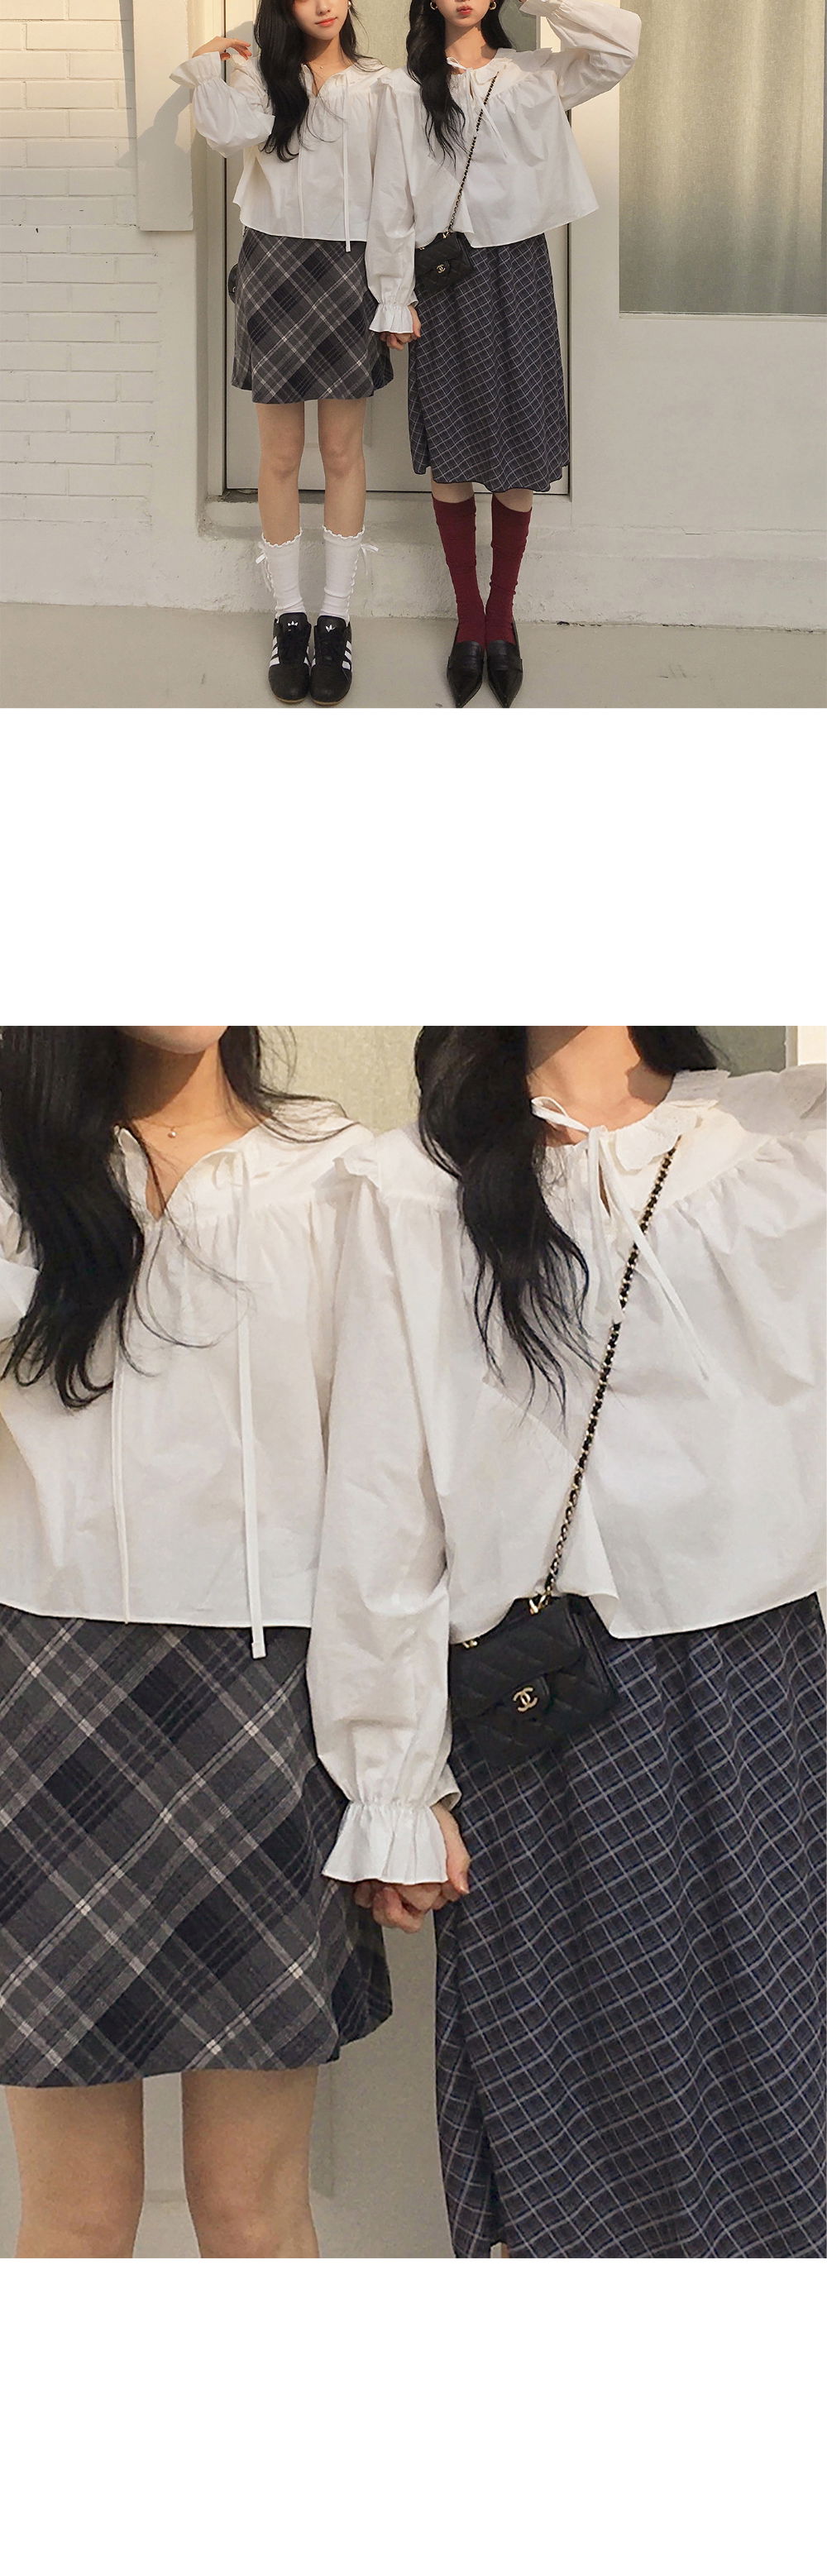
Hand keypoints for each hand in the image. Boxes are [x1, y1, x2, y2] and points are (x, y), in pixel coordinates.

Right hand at [192, 37, 251, 56]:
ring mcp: (222, 40)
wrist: (202, 58)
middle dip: (241, 50)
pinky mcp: (225, 41)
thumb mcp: (216, 59)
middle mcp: (219, 40)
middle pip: (233, 44)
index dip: (236, 50)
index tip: (241, 55)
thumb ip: (222, 56)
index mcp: (216, 44)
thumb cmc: (205, 60)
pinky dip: (242, 43)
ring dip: (242, 49)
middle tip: (247, 55)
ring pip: (235, 43)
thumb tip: (229, 55)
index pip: (229, 46)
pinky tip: (247, 46)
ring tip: (248, 54)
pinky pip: (236, 42)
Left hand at [354, 1800, 470, 1935]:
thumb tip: (461, 1889)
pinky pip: (365, 1902)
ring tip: (378, 1884)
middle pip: (410, 1918)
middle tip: (392, 1884)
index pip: (432, 1906)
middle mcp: (414, 1888)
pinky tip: (366, 1879)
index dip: (423, 1900)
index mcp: (435, 1881)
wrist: (392, 1794)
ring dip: (382, 1905)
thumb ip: (458, 1859)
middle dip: (401, 1904)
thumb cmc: (423, 1810)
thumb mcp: (447, 1830)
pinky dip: (364, 1894)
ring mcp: (391, 1887)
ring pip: (387, 1917)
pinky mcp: (368, 1883)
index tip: (415, 1883)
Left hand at [382, 309, 421, 349]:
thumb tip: (418, 335)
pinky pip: (384, 339)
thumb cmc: (405, 307)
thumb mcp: (413, 314)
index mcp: (408, 332)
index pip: (406, 341)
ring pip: (391, 345)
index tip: (398, 334)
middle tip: (392, 333)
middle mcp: (401, 335)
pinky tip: (384, 332)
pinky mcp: (385, 332)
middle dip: (395, 341)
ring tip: (388, 333)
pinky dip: (383, 337)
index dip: (402, 339)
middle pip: (399, 345)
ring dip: (389, 341)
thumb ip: (417, 325)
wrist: (395, 301)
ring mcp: (393, 334)